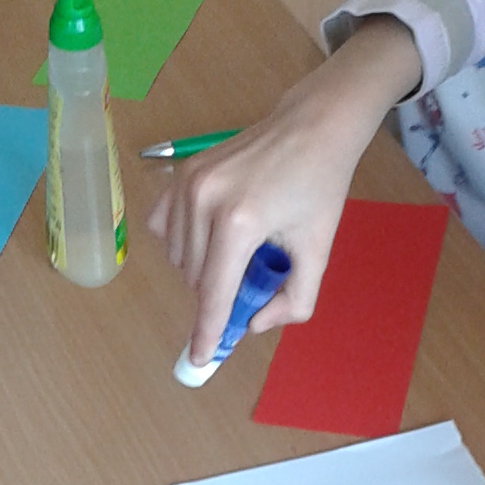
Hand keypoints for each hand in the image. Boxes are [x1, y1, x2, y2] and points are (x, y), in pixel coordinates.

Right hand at [147, 18, 419, 361]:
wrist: (312, 124)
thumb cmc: (320, 185)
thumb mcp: (318, 249)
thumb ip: (294, 299)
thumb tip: (252, 324)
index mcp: (241, 222)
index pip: (214, 292)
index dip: (206, 331)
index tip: (199, 359)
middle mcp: (205, 202)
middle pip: (195, 279)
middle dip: (217, 295)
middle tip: (249, 286)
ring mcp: (187, 185)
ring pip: (177, 258)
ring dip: (201, 270)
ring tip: (237, 254)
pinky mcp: (180, 174)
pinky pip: (164, 229)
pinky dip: (181, 244)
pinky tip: (209, 238)